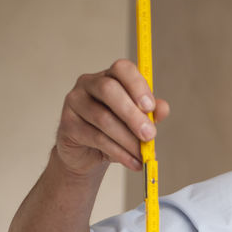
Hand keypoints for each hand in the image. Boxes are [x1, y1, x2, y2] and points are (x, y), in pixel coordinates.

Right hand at [55, 58, 169, 176]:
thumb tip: (163, 109)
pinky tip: (132, 162)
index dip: (137, 85)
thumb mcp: (136, 121)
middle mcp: (89, 83)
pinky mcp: (68, 124)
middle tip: (150, 135)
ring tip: (143, 155)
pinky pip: (96, 138)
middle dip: (132, 115)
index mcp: (109, 76)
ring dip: (127, 139)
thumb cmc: (114, 130)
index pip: (122, 69)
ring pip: (103, 118)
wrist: (87, 153)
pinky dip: (119, 153)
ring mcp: (75, 102)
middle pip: (109, 90)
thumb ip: (150, 113)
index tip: (150, 107)